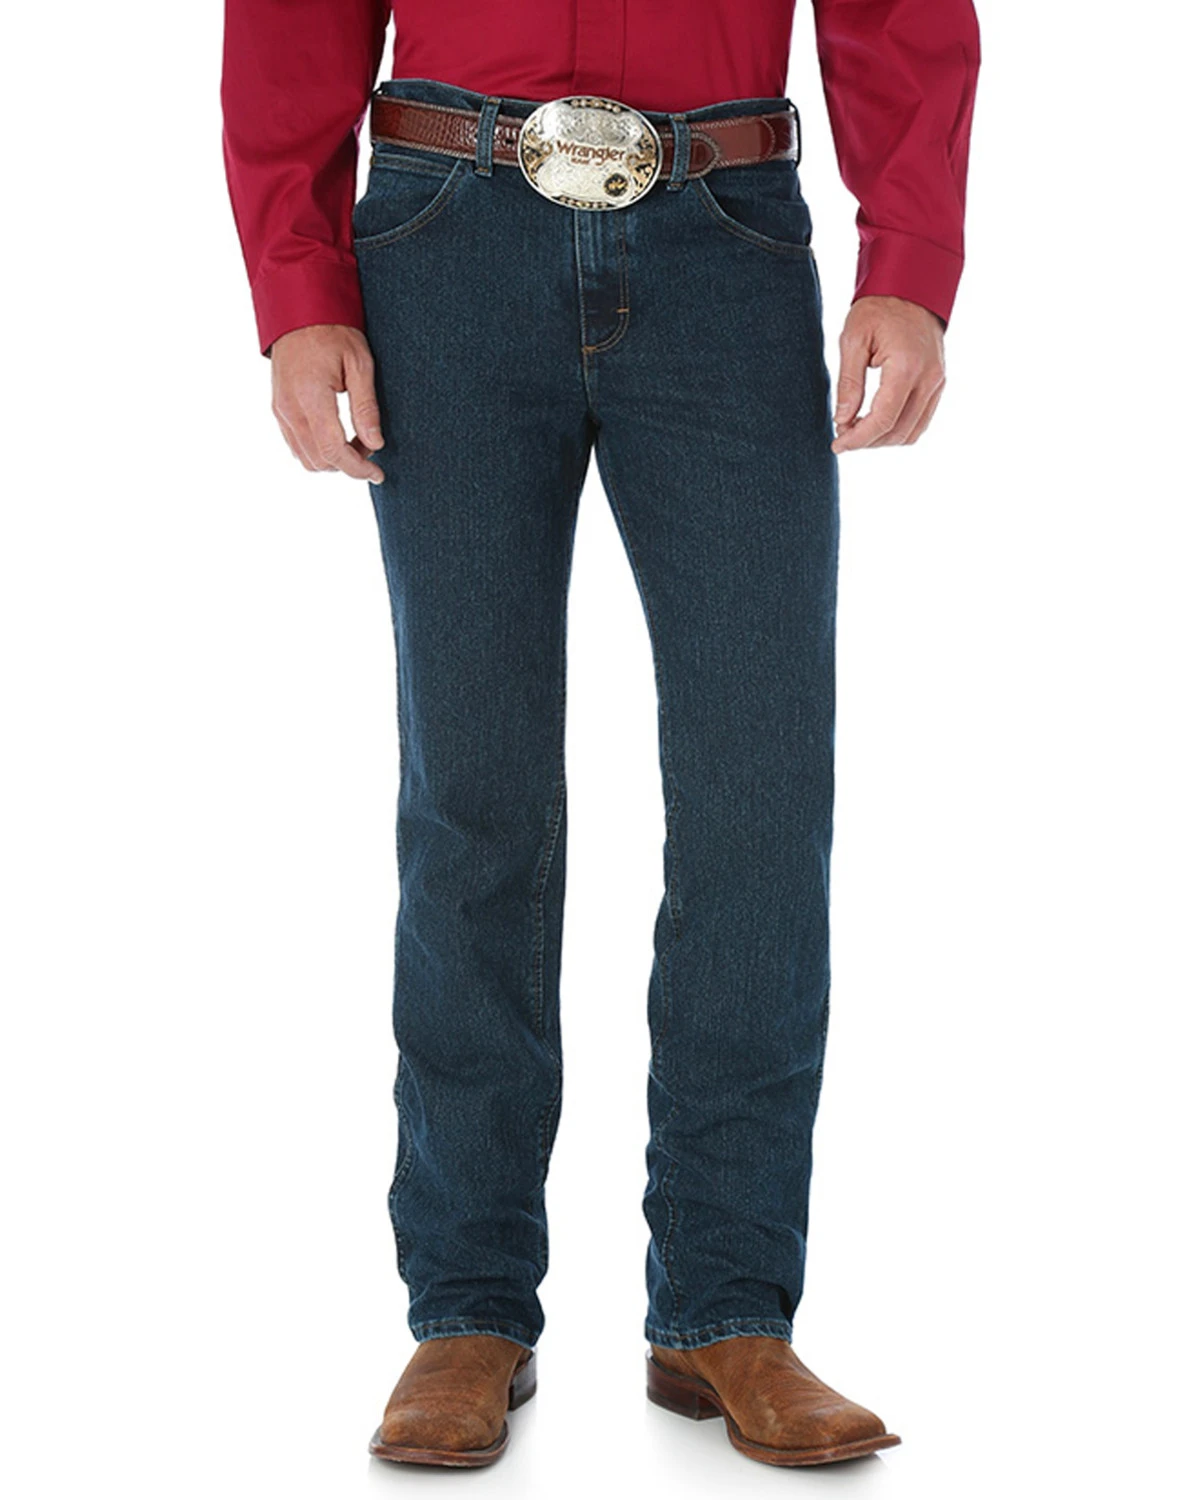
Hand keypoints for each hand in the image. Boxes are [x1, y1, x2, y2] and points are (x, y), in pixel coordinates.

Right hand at [270, 324, 384, 481]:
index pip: (333, 451)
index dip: (358, 468)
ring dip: (333, 459)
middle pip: (320, 460)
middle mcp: (289, 409)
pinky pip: (296, 445)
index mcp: (311, 397)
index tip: (378, 474)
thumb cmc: (332, 332)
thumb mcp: (359, 364)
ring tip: (356, 439)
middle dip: (349, 463)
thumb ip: (366, 407)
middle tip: (371, 445)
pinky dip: (318, 450)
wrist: (299, 312)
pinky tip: (337, 434)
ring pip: (306, 459)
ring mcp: (280, 411)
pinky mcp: (278, 410)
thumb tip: (375, 444)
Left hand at [831, 296, 945, 452]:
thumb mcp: (853, 340)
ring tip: (857, 429)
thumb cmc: (879, 308)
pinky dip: (899, 429)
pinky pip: (921, 420)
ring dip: (883, 439)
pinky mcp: (938, 384)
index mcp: (906, 367)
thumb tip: (842, 420)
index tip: (837, 444)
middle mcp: (928, 379)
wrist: (911, 288)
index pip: (883, 419)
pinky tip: (877, 422)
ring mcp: (937, 382)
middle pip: (898, 431)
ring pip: (912, 432)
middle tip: (842, 435)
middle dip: (867, 441)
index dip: (858, 439)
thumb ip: (849, 383)